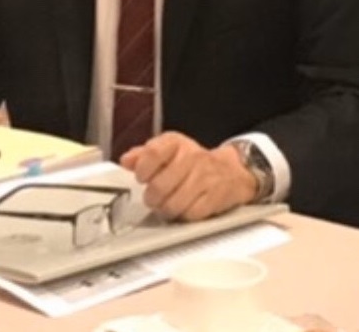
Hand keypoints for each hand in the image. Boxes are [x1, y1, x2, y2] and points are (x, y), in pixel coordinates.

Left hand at [120, 131, 257, 221]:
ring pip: (174, 203)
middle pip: (160, 185)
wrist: (233, 171)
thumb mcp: (167, 149)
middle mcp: (192, 157)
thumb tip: (126, 161)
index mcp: (175, 143)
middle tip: (151, 199)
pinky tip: (182, 209)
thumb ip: (143, 155)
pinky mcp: (216, 198)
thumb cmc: (193, 161)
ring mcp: (205, 178)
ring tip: (164, 206)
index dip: (142, 170)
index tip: (141, 178)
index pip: (152, 153)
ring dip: (165, 209)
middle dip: (151, 197)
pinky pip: (191, 214)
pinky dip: (183, 216)